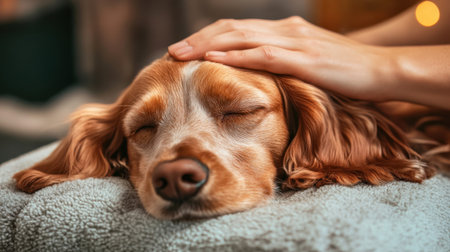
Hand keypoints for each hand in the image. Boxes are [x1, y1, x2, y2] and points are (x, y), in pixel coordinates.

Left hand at [168, 17, 395, 101]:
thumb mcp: (311, 61)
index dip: (210, 36)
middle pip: (232, 29)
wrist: (382, 69)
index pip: (239, 29)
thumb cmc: (347, 70)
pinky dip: (235, 56)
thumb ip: (286, 62)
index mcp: (286, 30)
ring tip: (182, 54)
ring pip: (241, 38)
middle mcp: (286, 30)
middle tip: (173, 50)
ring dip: (207, 45)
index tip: (187, 48)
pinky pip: (262, 55)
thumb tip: (263, 74)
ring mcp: (294, 42)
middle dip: (199, 38)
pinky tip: (213, 59)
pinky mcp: (303, 58)